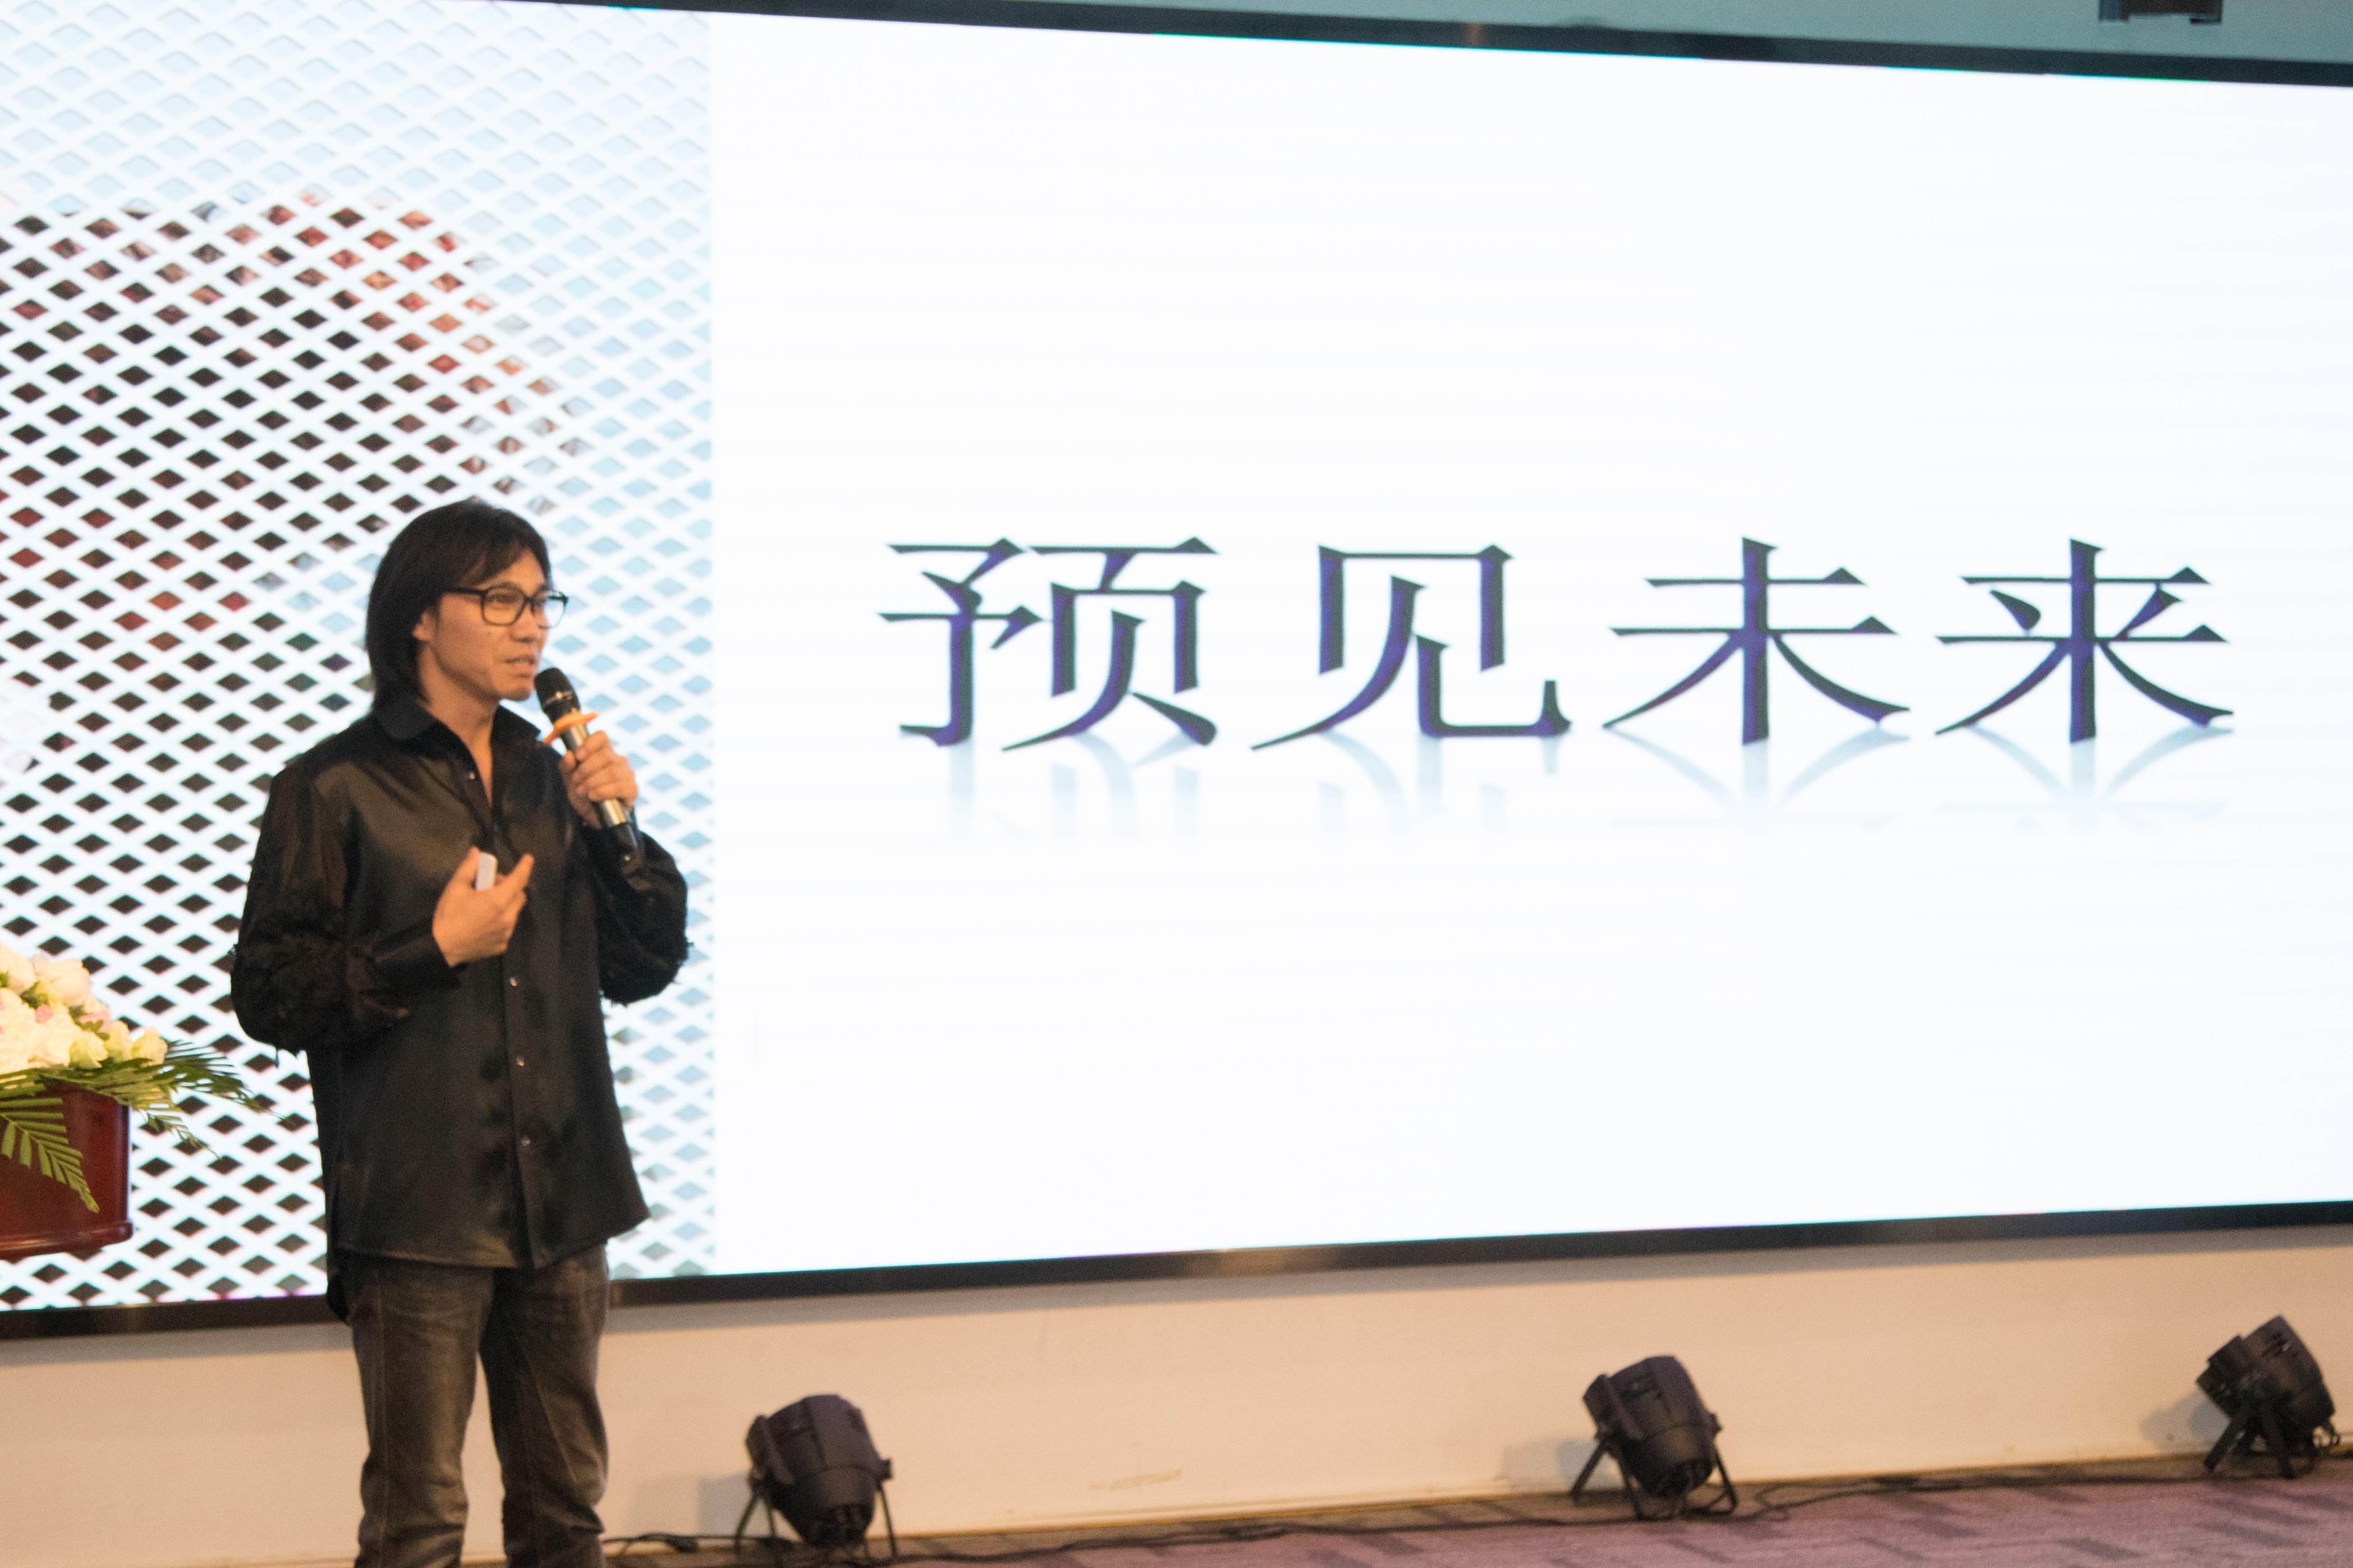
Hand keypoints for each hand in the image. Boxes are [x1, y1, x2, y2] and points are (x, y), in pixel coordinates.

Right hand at [432, 850, 534, 966]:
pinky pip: (507, 929)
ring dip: (506, 904)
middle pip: (520, 896)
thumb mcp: (455, 888)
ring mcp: (505, 934)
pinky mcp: (501, 946)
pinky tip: (484, 922)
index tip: (528, 858)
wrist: (440, 949)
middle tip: (492, 885)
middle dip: (510, 887)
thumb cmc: (448, 916)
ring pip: (514, 913)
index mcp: (497, 901)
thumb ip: (468, 868)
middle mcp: (507, 918)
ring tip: (486, 905)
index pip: (519, 879)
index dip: (525, 867)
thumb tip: (476, 853)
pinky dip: (501, 921)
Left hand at [559, 730, 638, 828]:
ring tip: (583, 791)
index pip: (601, 736)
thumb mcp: (570, 781)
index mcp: (602, 752)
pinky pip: (621, 786)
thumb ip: (566, 767)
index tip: (578, 756)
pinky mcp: (633, 789)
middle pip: (605, 755)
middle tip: (576, 780)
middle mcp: (617, 760)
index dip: (590, 744)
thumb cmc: (584, 794)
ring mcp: (627, 774)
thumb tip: (569, 755)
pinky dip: (604, 791)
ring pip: (612, 771)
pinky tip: (594, 796)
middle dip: (587, 769)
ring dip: (593, 782)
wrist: (595, 817)